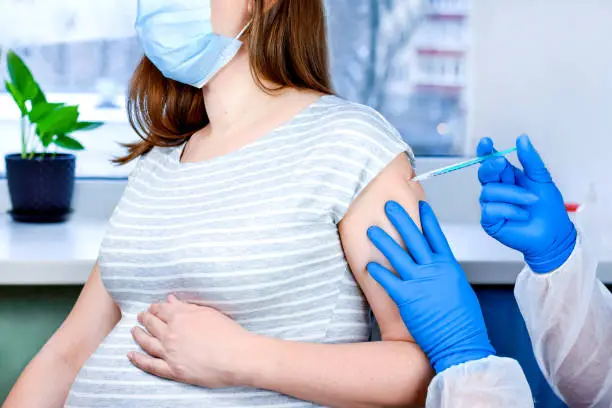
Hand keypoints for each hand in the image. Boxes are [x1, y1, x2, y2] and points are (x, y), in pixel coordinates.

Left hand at [129, 295, 256, 387]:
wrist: (237, 356)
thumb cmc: (228, 333)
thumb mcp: (208, 313)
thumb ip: (186, 307)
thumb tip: (171, 300)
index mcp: (180, 317)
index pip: (161, 310)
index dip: (155, 308)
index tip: (152, 308)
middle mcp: (171, 334)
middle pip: (151, 324)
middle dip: (145, 319)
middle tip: (141, 317)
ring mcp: (170, 353)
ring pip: (147, 342)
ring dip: (138, 335)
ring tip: (134, 331)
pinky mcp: (173, 370)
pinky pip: (151, 365)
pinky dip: (138, 360)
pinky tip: (131, 355)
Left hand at [367, 201, 494, 373]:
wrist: (460, 342)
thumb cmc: (463, 321)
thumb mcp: (459, 289)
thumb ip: (445, 273)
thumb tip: (437, 267)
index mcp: (448, 265)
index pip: (436, 234)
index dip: (427, 217)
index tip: (419, 203)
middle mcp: (433, 269)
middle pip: (414, 237)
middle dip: (400, 219)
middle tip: (389, 206)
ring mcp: (419, 281)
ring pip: (397, 254)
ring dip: (383, 240)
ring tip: (371, 230)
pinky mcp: (407, 297)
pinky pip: (388, 279)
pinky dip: (377, 271)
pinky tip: (368, 264)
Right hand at [478, 135, 576, 272]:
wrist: (554, 234)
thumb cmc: (548, 209)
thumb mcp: (541, 179)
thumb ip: (530, 159)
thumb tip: (522, 138)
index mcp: (506, 178)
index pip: (491, 162)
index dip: (486, 152)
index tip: (486, 142)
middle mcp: (496, 190)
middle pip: (484, 173)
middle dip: (492, 166)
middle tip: (503, 164)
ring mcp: (491, 205)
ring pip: (489, 191)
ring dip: (514, 195)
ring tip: (530, 202)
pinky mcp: (489, 221)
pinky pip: (492, 209)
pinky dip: (510, 210)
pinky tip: (522, 215)